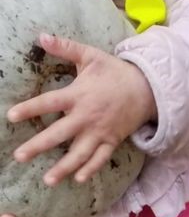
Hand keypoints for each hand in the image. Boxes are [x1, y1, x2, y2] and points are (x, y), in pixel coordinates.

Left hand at [8, 34, 155, 186]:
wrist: (146, 89)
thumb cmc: (115, 72)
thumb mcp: (90, 55)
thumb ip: (65, 47)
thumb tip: (41, 36)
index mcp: (78, 95)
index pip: (49, 103)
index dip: (30, 109)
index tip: (11, 116)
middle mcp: (87, 117)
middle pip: (59, 134)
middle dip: (38, 146)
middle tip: (19, 156)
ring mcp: (100, 132)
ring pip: (79, 153)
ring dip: (63, 168)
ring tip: (48, 180)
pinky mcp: (112, 140)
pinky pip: (100, 158)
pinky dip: (90, 169)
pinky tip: (78, 179)